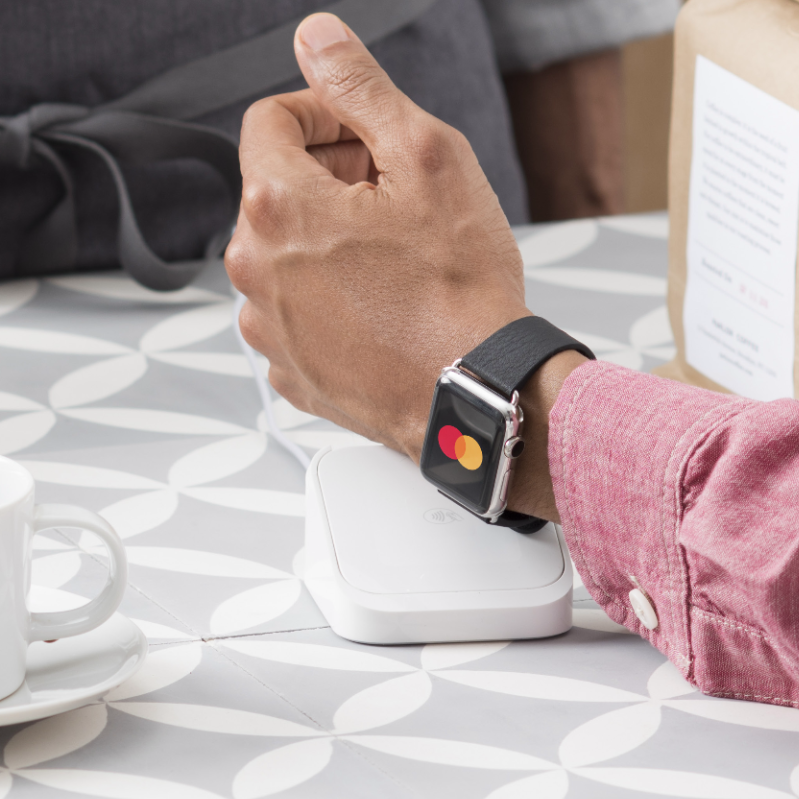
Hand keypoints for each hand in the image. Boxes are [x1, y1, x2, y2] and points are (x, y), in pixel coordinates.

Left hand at [226, 13, 581, 518]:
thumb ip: (360, 88)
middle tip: (392, 198)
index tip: (358, 131)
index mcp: (278, 207)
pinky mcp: (291, 369)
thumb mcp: (426, 157)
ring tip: (391, 260)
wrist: (475, 392)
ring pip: (285, 255)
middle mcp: (256, 270)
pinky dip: (327, 298)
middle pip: (276, 191)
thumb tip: (318, 40)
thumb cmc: (459, 292)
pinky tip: (379, 306)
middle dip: (329, 179)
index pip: (269, 122)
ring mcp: (269, 327)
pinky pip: (296, 312)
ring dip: (327, 242)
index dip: (321, 113)